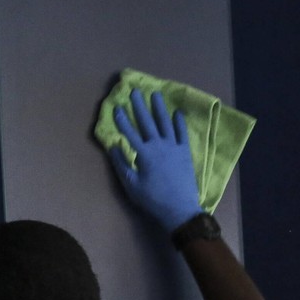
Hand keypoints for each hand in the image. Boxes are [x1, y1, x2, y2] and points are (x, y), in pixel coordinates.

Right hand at [107, 89, 202, 232]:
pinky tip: (176, 112)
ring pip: (165, 123)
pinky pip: (182, 133)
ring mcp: (174, 146)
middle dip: (140, 106)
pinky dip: (179, 122)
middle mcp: (159, 145)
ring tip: (155, 95)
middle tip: (135, 91)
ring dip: (159, 108)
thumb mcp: (131, 184)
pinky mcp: (185, 151)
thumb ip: (121, 163)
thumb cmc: (151, 198)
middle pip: (147, 122)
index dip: (122, 119)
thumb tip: (113, 145)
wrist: (179, 207)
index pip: (130, 132)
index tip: (116, 106)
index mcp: (144, 153)